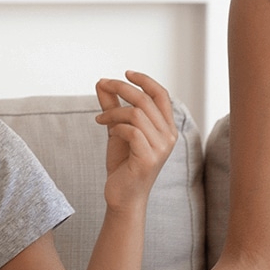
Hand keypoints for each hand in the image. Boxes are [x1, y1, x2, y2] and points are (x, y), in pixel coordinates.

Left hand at [94, 72, 176, 211]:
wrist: (122, 196)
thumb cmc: (123, 164)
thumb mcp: (117, 130)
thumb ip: (112, 107)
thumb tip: (101, 83)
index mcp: (166, 128)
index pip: (161, 94)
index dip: (145, 80)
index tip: (126, 73)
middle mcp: (169, 136)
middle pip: (146, 99)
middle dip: (122, 87)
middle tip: (102, 85)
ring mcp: (161, 148)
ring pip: (137, 114)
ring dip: (113, 111)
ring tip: (100, 119)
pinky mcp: (148, 159)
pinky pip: (131, 131)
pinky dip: (116, 127)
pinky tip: (107, 131)